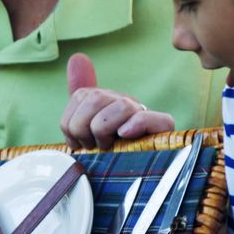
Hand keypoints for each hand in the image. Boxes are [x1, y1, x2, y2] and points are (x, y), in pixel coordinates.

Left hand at [60, 53, 174, 149]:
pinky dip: (134, 125)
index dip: (70, 122)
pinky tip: (125, 135)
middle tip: (93, 146)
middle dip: (84, 128)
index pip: (80, 95)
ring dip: (105, 131)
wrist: (136, 176)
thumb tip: (77, 57)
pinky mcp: (162, 127)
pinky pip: (147, 116)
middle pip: (96, 98)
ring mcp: (145, 113)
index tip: (77, 142)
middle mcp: (125, 102)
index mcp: (106, 101)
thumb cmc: (109, 156)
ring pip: (120, 106)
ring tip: (108, 146)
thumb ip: (80, 99)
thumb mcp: (87, 131)